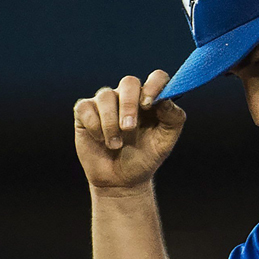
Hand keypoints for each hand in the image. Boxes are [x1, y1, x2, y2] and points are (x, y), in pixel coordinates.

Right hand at [74, 70, 185, 191]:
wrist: (121, 181)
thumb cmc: (144, 158)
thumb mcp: (165, 142)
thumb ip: (173, 118)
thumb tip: (165, 99)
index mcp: (151, 100)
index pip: (157, 78)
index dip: (154, 85)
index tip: (149, 104)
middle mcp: (128, 97)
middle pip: (129, 82)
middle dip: (128, 105)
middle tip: (128, 128)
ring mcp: (106, 103)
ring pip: (106, 96)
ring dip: (110, 123)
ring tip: (115, 145)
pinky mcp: (85, 112)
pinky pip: (85, 108)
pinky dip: (94, 125)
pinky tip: (100, 140)